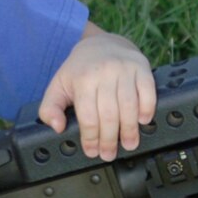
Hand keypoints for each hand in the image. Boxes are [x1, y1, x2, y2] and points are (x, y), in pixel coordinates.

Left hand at [38, 24, 156, 159]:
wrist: (101, 43)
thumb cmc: (80, 70)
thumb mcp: (58, 85)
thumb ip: (50, 108)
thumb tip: (57, 127)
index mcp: (82, 79)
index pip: (88, 116)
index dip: (90, 138)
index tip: (92, 151)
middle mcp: (104, 72)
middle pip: (109, 114)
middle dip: (109, 139)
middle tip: (109, 154)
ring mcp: (125, 69)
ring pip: (129, 105)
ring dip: (130, 129)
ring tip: (129, 144)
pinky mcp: (142, 67)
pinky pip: (148, 91)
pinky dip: (147, 108)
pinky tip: (143, 121)